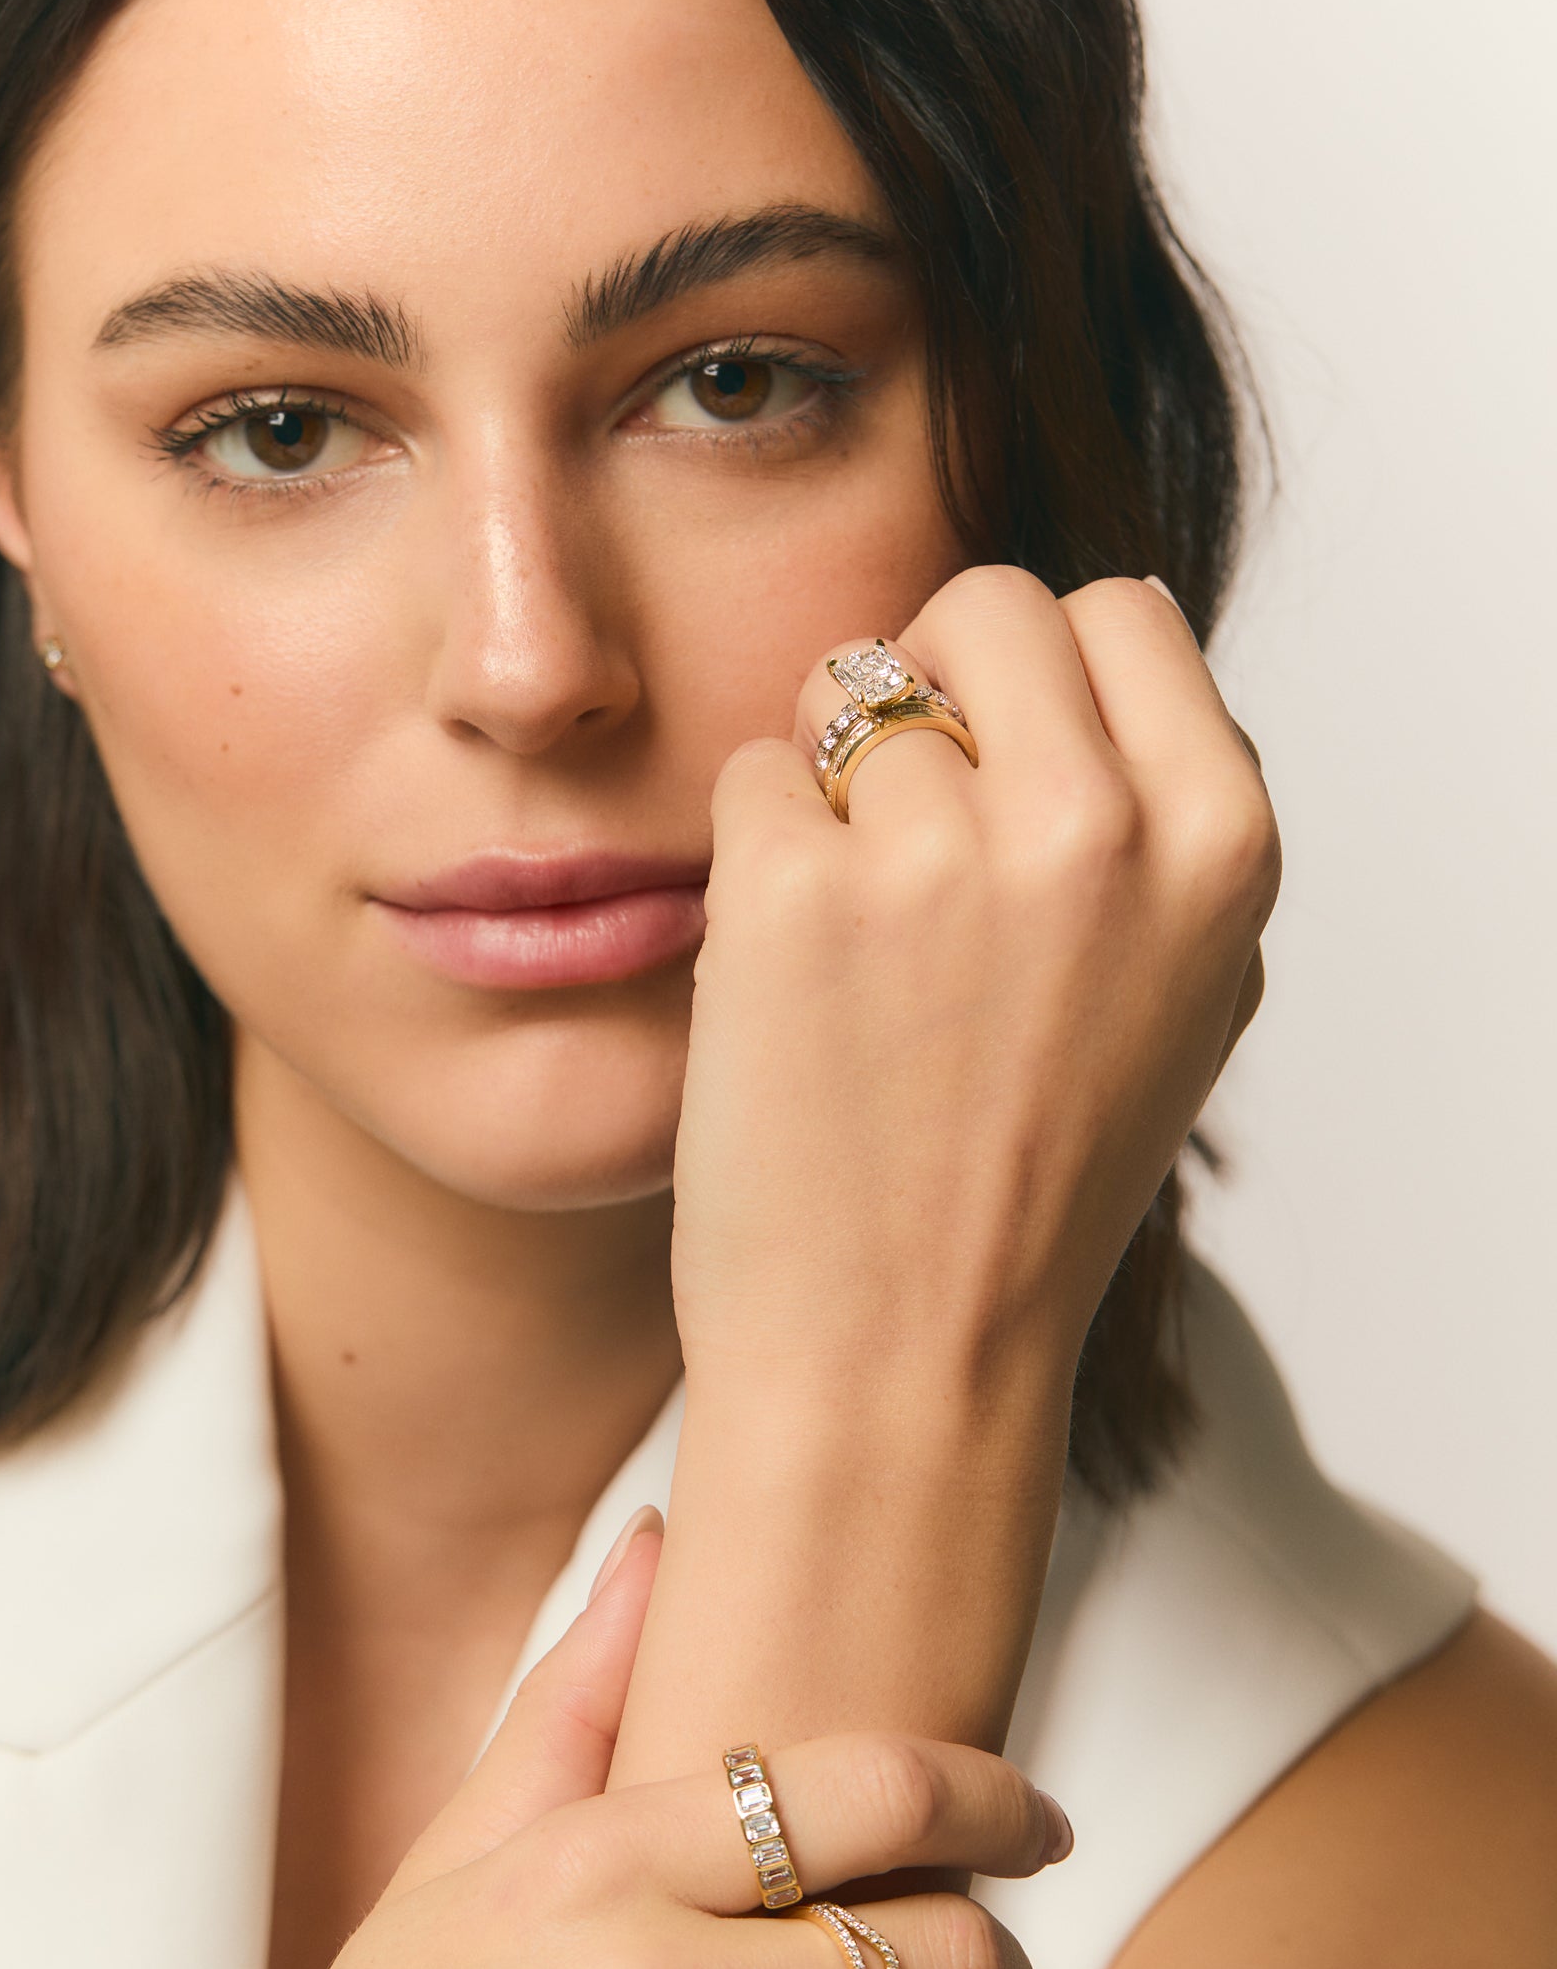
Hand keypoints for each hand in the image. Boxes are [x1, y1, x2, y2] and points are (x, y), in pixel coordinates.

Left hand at [669, 568, 1278, 1406]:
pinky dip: (748, 858)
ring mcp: (941, 854)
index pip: (1119, 613)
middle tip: (905, 837)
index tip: (1004, 780)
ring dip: (827, 783)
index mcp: (1220, 842)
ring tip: (853, 943)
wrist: (901, 1362)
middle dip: (928, 690)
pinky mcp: (792, 892)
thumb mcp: (1184, 1000)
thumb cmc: (1029, 1194)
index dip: (1040, 683)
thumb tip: (1117, 658)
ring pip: (844, 685)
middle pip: (984, 606)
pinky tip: (784, 980)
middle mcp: (1097, 828)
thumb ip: (1169, 827)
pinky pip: (748, 774)